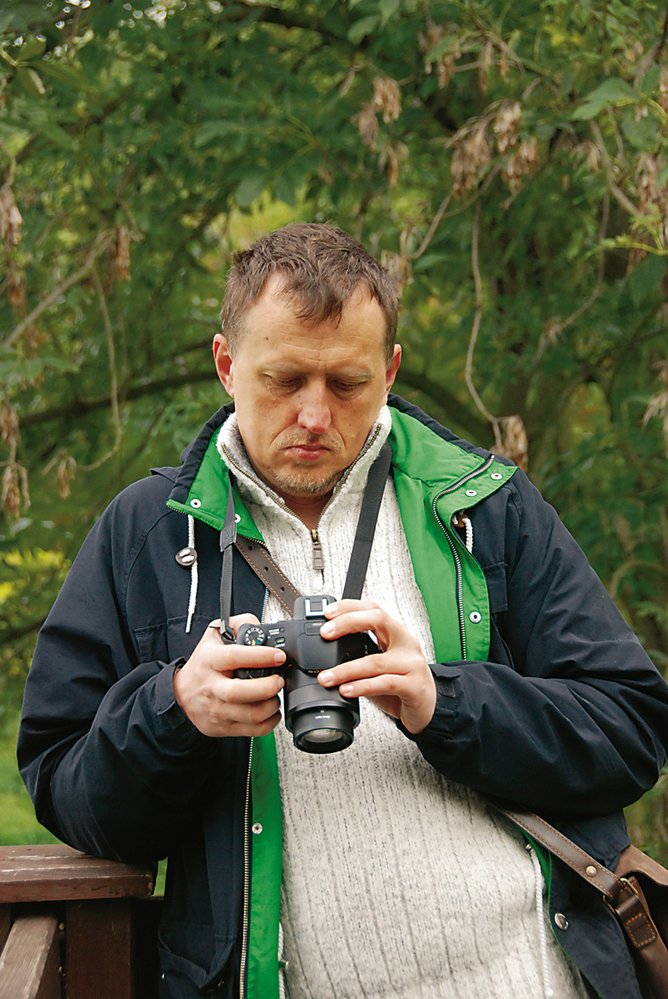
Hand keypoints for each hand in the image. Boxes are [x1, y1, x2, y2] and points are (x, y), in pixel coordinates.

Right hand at [173, 615, 285, 737]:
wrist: (182, 693)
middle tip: (278, 679)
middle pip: (240, 692)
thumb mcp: (215, 636)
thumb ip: (239, 625)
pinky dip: (270, 722)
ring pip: (250, 714)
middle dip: (267, 686)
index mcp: (210, 661)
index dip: (260, 656)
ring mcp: (216, 710)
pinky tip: (270, 710)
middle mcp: (212, 687)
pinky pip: (253, 730)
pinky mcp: (222, 727)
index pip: (234, 657)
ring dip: (271, 705)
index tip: (278, 656)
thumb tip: (261, 628)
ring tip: (274, 694)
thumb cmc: (203, 664)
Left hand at [316, 600, 435, 734]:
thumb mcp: (379, 665)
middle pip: (378, 620)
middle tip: (325, 634)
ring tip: (326, 677)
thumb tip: (325, 655)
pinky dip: (362, 686)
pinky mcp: (414, 686)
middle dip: (348, 623)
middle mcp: (406, 643)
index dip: (350, 607)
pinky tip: (347, 690)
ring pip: (375, 661)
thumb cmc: (401, 685)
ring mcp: (412, 664)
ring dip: (346, 670)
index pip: (374, 609)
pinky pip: (385, 683)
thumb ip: (358, 656)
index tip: (328, 613)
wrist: (429, 709)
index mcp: (396, 633)